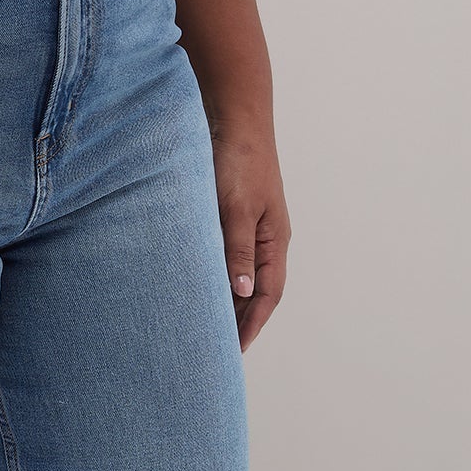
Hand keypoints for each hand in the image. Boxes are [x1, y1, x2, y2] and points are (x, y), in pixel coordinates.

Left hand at [209, 119, 290, 350]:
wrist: (234, 118)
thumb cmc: (239, 161)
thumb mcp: (237, 209)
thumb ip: (238, 250)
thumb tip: (244, 294)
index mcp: (274, 240)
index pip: (267, 295)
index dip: (251, 324)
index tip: (234, 351)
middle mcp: (266, 237)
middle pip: (256, 289)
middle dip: (240, 318)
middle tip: (216, 346)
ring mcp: (250, 224)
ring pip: (240, 271)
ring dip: (226, 296)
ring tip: (204, 321)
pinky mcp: (231, 211)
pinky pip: (226, 252)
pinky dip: (215, 271)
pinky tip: (195, 278)